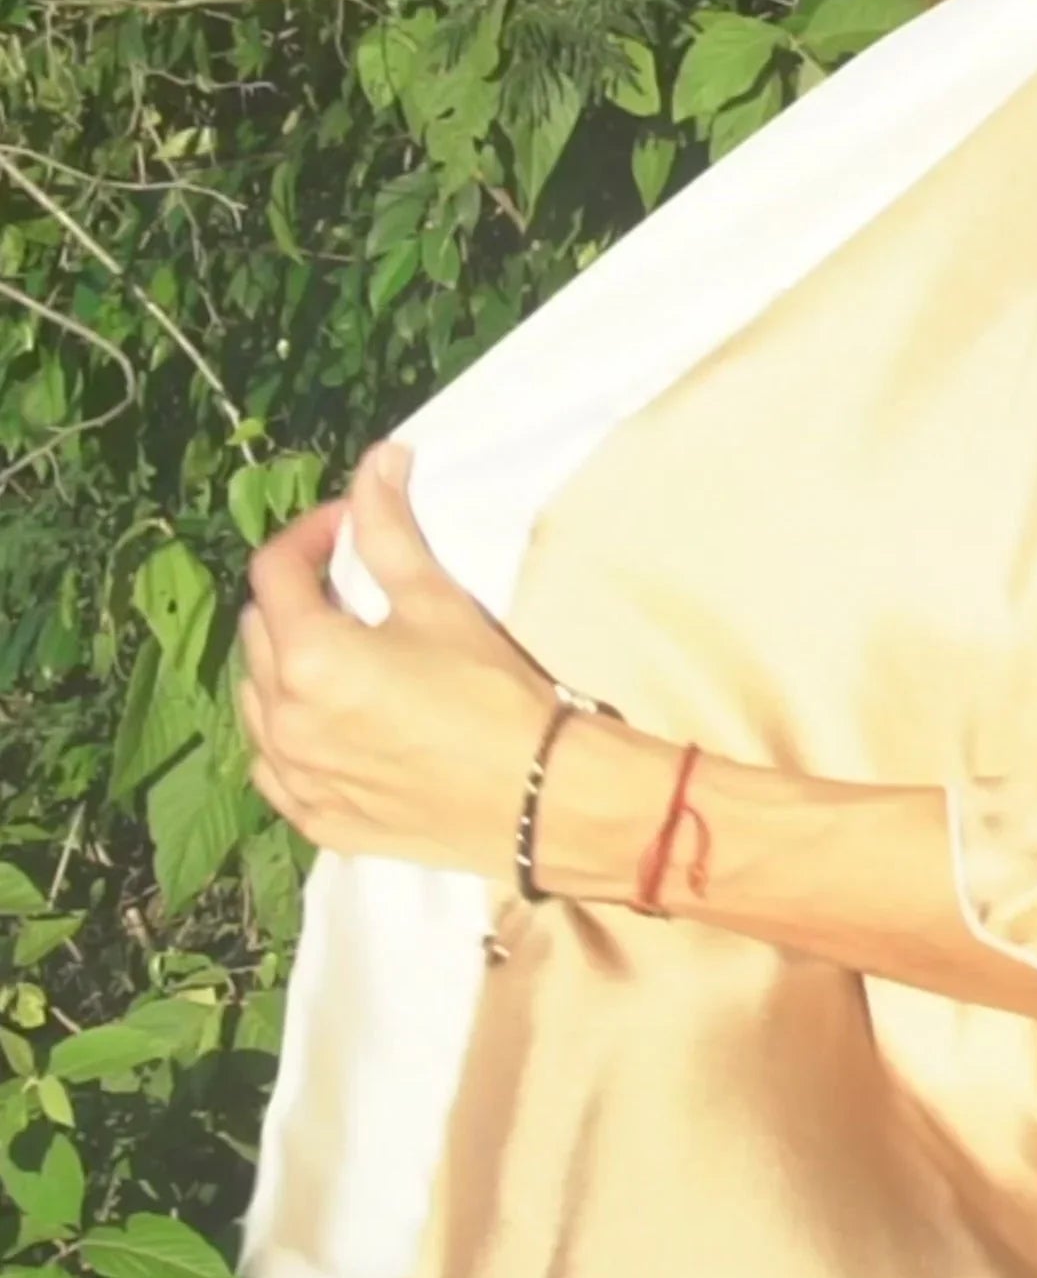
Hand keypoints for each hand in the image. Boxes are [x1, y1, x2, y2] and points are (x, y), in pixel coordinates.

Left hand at [238, 442, 558, 877]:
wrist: (540, 796)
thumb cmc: (492, 693)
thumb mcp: (438, 601)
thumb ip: (390, 529)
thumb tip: (379, 459)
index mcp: (307, 656)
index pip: (274, 571)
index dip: (309, 535)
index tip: (347, 527)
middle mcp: (283, 718)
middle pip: (257, 632)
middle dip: (295, 598)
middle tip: (348, 590)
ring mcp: (295, 776)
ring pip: (255, 701)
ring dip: (282, 666)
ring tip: (337, 657)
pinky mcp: (317, 818)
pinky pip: (272, 767)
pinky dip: (287, 735)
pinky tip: (326, 725)